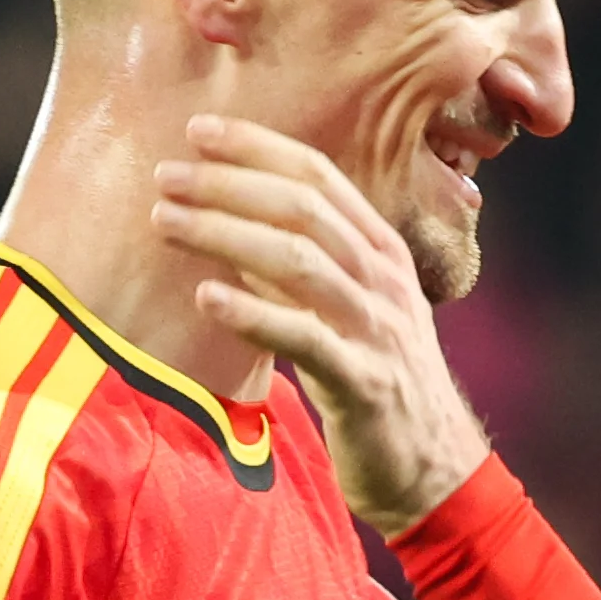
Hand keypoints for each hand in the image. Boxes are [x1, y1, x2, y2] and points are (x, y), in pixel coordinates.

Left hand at [154, 116, 493, 533]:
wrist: (434, 469)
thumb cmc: (377, 384)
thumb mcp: (349, 311)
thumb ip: (299, 270)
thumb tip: (231, 229)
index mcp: (382, 252)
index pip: (319, 177)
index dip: (258, 147)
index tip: (200, 131)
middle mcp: (384, 280)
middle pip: (303, 208)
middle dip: (230, 183)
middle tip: (166, 174)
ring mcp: (377, 329)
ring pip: (299, 261)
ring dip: (226, 233)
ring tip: (166, 222)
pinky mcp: (364, 382)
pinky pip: (304, 338)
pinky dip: (252, 313)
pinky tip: (205, 299)